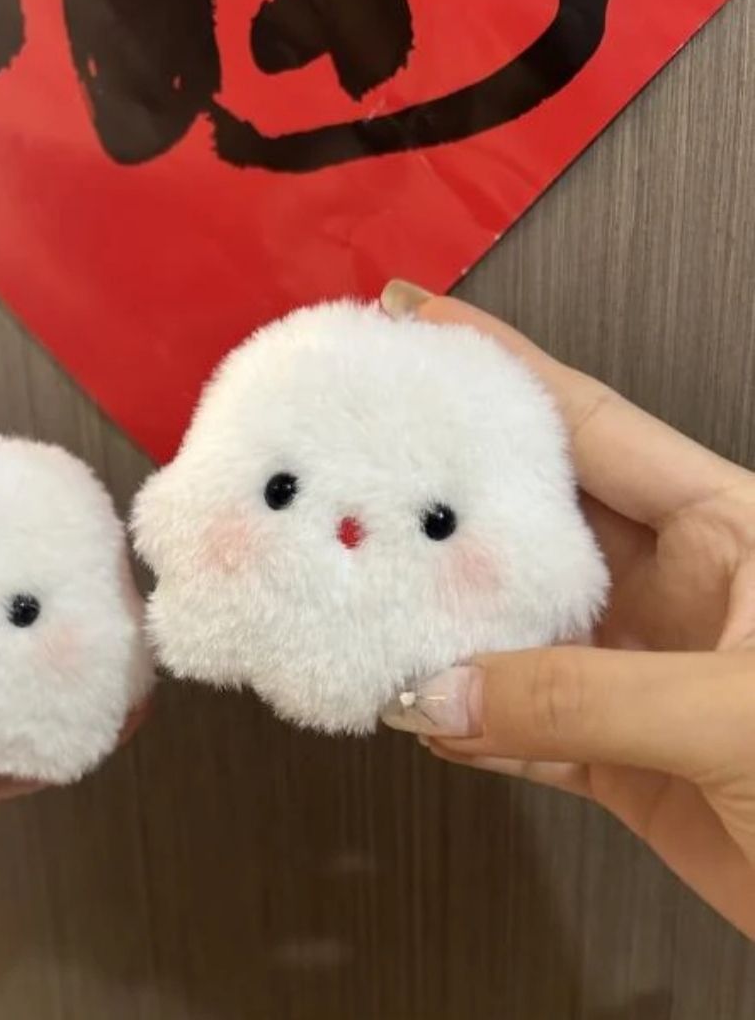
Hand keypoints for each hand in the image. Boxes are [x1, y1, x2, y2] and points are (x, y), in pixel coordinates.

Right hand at [383, 295, 754, 939]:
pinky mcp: (621, 756)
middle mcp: (675, 588)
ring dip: (443, 622)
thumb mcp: (740, 710)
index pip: (590, 422)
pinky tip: (419, 710)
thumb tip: (444, 693)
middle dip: (447, 491)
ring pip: (515, 628)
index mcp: (727, 528)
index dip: (501, 366)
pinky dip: (467, 723)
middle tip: (361, 457)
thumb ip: (585, 696)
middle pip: (533, 520)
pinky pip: (520, 727)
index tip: (418, 322)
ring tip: (364, 591)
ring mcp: (642, 672)